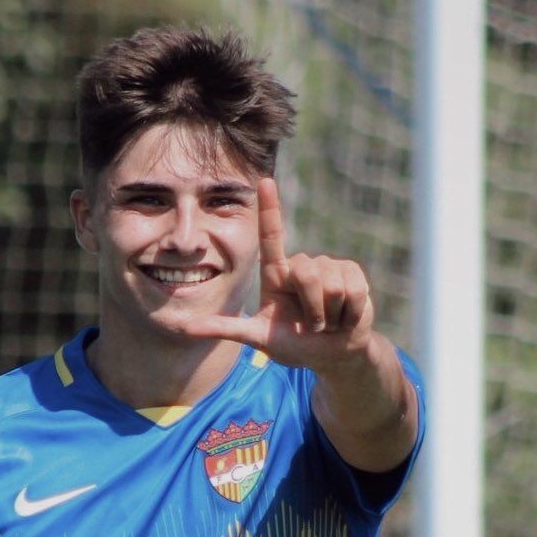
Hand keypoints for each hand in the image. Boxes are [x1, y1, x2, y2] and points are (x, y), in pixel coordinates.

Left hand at [180, 176, 376, 372]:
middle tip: (311, 325)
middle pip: (306, 273)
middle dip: (311, 309)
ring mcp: (329, 266)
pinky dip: (349, 313)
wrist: (333, 354)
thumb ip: (226, 329)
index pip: (271, 236)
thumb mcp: (258, 338)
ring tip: (327, 322)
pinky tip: (345, 317)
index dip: (269, 209)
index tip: (264, 181)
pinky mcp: (353, 273)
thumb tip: (184, 328)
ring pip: (330, 284)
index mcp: (276, 273)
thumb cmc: (293, 345)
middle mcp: (301, 264)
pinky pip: (353, 290)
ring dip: (329, 315)